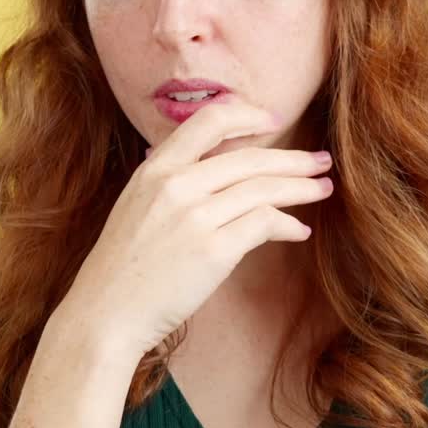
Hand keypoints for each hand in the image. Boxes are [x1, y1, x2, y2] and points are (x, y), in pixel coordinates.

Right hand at [56, 96, 332, 358]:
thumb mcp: (136, 206)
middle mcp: (176, 185)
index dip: (248, 115)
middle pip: (250, 157)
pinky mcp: (213, 250)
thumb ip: (169, 181)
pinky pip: (265, 223)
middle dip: (294, 158)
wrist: (105, 313)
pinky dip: (288, 225)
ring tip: (322, 190)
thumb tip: (210, 167)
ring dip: (301, 188)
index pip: (209, 120)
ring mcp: (195, 216)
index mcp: (155, 168)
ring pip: (264, 188)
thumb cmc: (123, 267)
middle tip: (321, 161)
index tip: (274, 122)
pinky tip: (298, 230)